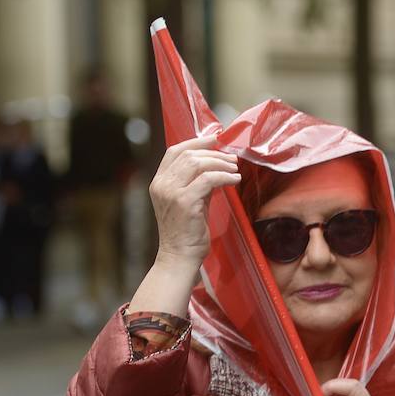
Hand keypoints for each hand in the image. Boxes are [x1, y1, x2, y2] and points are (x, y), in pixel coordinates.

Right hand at [147, 135, 240, 267]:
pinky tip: (234, 180)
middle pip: (189, 155)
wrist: (179, 256)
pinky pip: (208, 179)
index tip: (216, 139)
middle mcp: (162, 184)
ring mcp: (171, 192)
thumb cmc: (187, 231)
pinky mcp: (185, 202)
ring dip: (221, 163)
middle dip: (214, 154)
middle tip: (232, 159)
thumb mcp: (189, 201)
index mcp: (159, 182)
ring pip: (198, 164)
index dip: (197, 142)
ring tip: (235, 169)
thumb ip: (197, 182)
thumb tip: (217, 165)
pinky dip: (224, 176)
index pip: (174, 151)